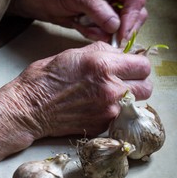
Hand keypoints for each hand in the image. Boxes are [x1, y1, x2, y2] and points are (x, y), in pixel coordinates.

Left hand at [9, 0, 146, 42]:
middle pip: (134, 13)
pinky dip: (96, 33)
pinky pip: (108, 31)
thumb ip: (96, 9)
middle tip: (102, 35)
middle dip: (119, 28)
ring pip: (122, 25)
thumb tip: (116, 26)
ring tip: (84, 26)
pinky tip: (82, 26)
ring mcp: (109, 4)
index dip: (131, 18)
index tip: (120, 34)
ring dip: (104, 31)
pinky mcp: (102, 17)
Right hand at [11, 41, 151, 137]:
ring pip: (136, 103)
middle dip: (138, 82)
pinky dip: (113, 110)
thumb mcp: (72, 54)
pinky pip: (119, 116)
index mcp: (103, 65)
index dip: (137, 64)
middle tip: (123, 80)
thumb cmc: (45, 79)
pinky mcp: (102, 125)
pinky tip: (96, 106)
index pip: (143, 65)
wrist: (29, 108)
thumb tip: (119, 53)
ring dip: (128, 97)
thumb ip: (101, 52)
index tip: (131, 66)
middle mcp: (110, 89)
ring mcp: (108, 111)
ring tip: (109, 93)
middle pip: (147, 87)